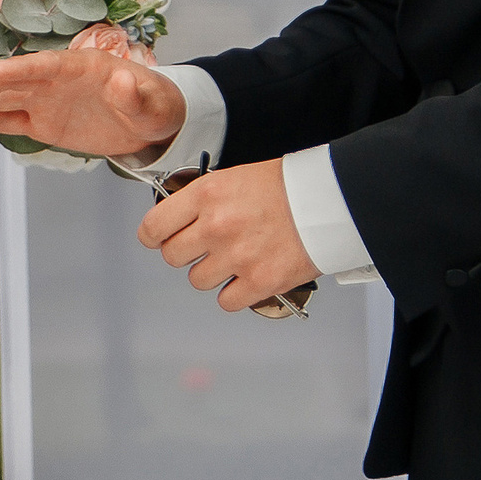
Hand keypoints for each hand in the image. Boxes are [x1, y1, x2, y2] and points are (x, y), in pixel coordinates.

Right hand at [0, 47, 186, 159]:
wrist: (152, 123)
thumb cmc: (155, 103)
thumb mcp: (152, 100)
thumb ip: (134, 92)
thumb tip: (122, 79)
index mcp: (78, 66)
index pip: (41, 66)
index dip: (14, 71)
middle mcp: (53, 80)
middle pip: (10, 81)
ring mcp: (44, 101)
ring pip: (0, 100)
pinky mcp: (41, 123)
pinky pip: (7, 122)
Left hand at [137, 160, 318, 311]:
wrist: (327, 201)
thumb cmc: (284, 186)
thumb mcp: (233, 178)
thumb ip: (204, 201)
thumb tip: (178, 221)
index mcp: (206, 194)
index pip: (154, 226)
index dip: (154, 235)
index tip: (158, 238)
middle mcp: (216, 226)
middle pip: (172, 257)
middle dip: (185, 253)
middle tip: (203, 246)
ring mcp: (236, 256)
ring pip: (198, 280)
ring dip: (212, 272)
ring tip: (234, 257)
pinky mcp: (259, 282)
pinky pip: (226, 301)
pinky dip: (235, 293)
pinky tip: (247, 276)